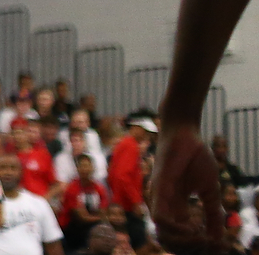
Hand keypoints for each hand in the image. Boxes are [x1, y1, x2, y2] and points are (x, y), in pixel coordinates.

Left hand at [150, 122, 228, 251]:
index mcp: (176, 209)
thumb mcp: (210, 191)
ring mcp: (159, 198)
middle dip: (189, 250)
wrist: (185, 134)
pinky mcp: (159, 187)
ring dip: (185, 244)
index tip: (216, 247)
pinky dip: (176, 230)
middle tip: (209, 246)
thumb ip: (212, 214)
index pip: (179, 239)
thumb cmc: (195, 158)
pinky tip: (193, 230)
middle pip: (168, 242)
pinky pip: (160, 216)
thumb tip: (219, 240)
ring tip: (202, 239)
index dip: (197, 248)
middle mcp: (164, 206)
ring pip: (162, 234)